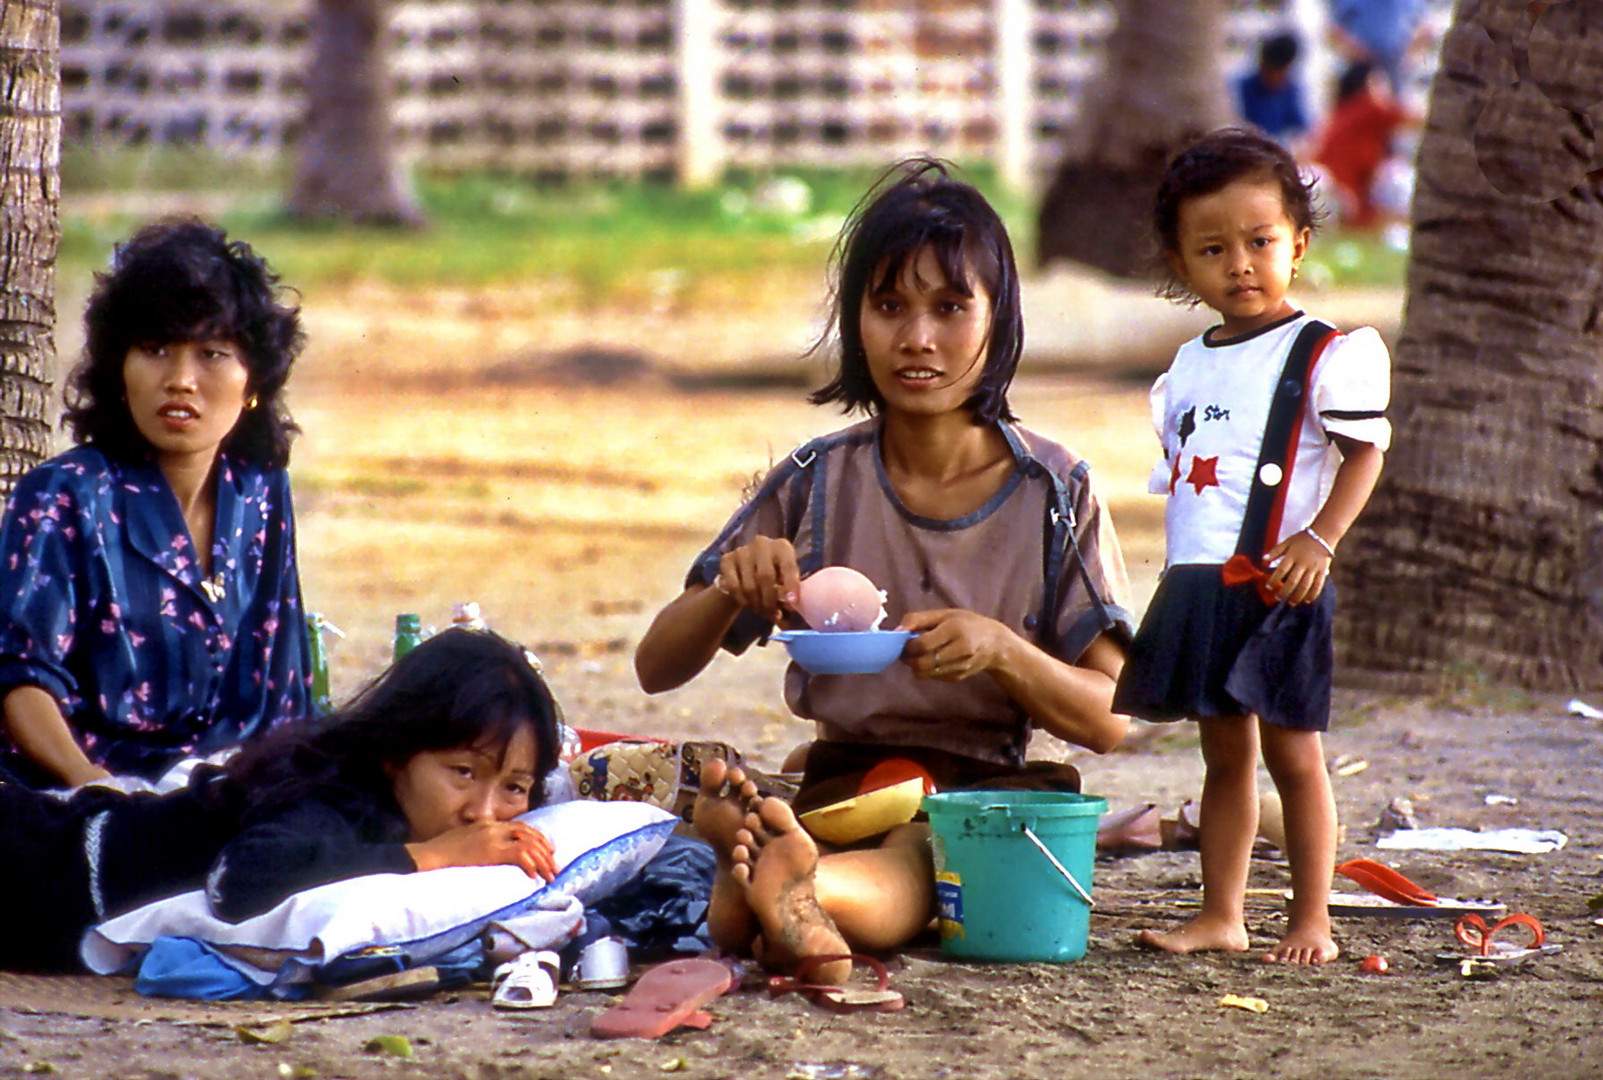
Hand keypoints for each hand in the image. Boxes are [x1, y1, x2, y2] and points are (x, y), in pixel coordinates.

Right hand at [408, 820, 556, 880]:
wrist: (428, 856)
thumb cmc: (440, 853)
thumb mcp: (463, 842)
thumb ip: (479, 843)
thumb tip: (491, 855)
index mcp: (488, 824)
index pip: (521, 827)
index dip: (537, 839)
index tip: (547, 852)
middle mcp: (493, 827)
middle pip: (529, 834)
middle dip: (545, 851)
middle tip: (554, 867)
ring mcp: (492, 837)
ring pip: (529, 844)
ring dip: (542, 861)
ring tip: (549, 875)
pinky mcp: (490, 850)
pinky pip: (518, 854)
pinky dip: (529, 863)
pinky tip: (533, 875)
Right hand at [716, 536, 801, 623]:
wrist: (747, 567)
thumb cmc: (774, 573)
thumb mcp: (785, 578)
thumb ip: (789, 590)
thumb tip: (790, 605)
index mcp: (782, 546)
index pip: (788, 565)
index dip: (791, 584)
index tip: (792, 602)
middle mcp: (762, 544)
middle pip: (765, 576)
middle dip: (770, 600)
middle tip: (773, 614)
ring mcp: (742, 551)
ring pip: (749, 585)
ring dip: (757, 604)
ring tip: (762, 611)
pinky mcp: (726, 560)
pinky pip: (734, 587)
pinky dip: (742, 600)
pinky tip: (748, 604)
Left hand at [898, 609, 1015, 680]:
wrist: (995, 644)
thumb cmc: (966, 623)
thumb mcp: (944, 614)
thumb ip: (918, 619)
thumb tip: (896, 631)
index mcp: (955, 629)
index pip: (923, 644)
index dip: (908, 645)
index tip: (906, 640)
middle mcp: (960, 650)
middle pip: (922, 663)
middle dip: (909, 658)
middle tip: (907, 650)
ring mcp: (960, 666)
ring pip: (925, 673)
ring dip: (915, 665)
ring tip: (918, 654)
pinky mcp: (958, 677)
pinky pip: (932, 677)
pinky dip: (926, 670)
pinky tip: (932, 659)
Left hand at [1264, 531, 1331, 604]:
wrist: (1324, 534)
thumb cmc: (1302, 538)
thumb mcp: (1288, 541)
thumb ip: (1276, 551)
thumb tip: (1263, 559)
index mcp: (1293, 555)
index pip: (1281, 570)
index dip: (1274, 580)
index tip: (1268, 587)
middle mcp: (1303, 563)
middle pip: (1292, 581)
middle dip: (1284, 591)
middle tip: (1278, 598)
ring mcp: (1314, 568)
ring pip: (1305, 585)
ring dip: (1298, 596)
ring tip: (1291, 603)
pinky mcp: (1323, 571)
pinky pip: (1318, 585)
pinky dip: (1313, 594)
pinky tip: (1307, 600)